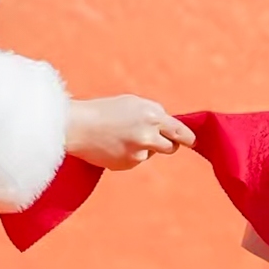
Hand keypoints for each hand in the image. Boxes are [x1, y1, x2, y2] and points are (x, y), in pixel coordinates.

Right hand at [66, 96, 192, 170]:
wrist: (76, 127)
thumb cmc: (104, 110)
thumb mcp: (134, 104)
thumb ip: (155, 115)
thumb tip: (170, 128)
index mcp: (152, 116)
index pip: (180, 131)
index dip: (188, 138)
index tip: (193, 141)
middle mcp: (148, 136)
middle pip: (171, 147)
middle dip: (167, 144)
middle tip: (154, 138)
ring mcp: (138, 153)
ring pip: (150, 153)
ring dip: (143, 147)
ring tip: (121, 136)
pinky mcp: (127, 164)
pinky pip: (135, 160)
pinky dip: (128, 155)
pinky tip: (113, 145)